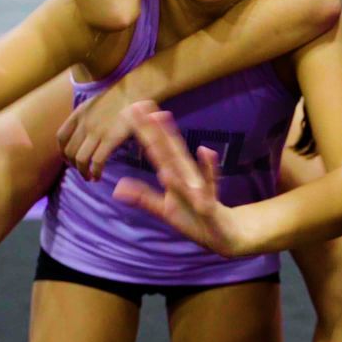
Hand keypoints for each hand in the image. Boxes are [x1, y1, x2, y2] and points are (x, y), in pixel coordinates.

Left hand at [58, 95, 143, 180]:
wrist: (135, 90)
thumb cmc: (119, 96)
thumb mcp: (95, 103)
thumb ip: (86, 118)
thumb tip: (84, 134)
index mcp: (78, 114)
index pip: (61, 137)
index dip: (62, 152)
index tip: (68, 159)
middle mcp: (84, 124)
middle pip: (69, 151)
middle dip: (73, 165)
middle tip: (81, 171)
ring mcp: (96, 132)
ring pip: (80, 159)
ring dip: (82, 172)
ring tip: (89, 177)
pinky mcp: (110, 139)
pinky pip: (96, 161)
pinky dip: (95, 172)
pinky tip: (98, 176)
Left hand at [112, 105, 250, 255]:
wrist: (223, 235)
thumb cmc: (193, 219)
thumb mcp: (164, 209)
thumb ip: (144, 197)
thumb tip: (118, 188)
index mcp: (175, 175)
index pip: (157, 150)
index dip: (145, 131)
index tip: (132, 110)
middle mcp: (186, 175)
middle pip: (167, 148)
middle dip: (153, 128)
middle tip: (142, 106)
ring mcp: (198, 187)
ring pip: (182, 162)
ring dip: (173, 142)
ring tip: (162, 121)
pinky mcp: (209, 203)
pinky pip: (209, 185)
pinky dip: (208, 168)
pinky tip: (206, 151)